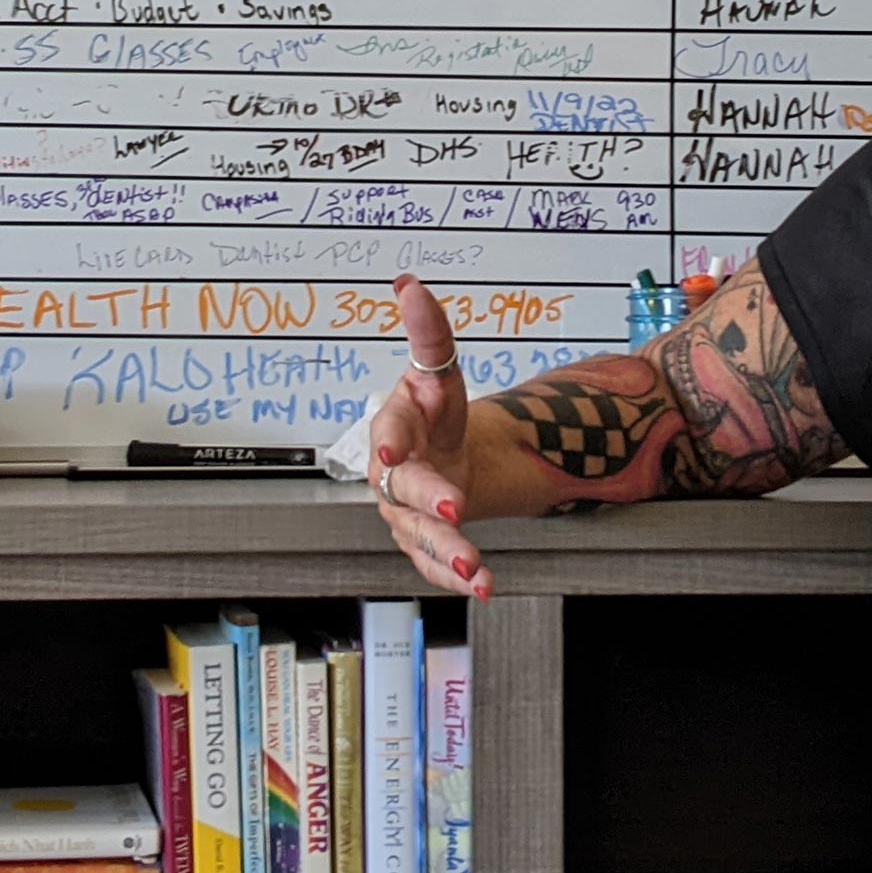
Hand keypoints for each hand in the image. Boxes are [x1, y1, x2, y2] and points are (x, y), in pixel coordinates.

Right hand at [365, 274, 489, 599]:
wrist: (444, 453)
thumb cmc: (433, 413)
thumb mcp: (438, 370)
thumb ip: (430, 333)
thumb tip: (411, 286)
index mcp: (394, 429)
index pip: (389, 431)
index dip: (392, 440)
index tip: (396, 452)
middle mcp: (392, 476)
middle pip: (404, 490)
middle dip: (428, 499)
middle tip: (456, 506)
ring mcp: (405, 512)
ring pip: (420, 536)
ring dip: (448, 551)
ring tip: (476, 567)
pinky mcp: (423, 541)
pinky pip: (434, 564)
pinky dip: (456, 577)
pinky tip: (482, 586)